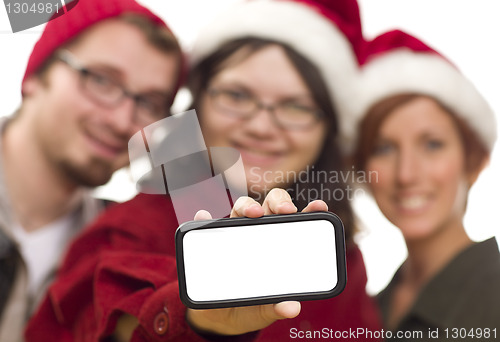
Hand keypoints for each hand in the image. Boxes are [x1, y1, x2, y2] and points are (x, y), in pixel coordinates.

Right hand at [186, 188, 327, 335]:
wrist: (221, 317)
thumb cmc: (252, 306)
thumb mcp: (266, 310)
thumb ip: (277, 307)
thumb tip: (291, 308)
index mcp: (280, 244)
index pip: (297, 222)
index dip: (309, 210)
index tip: (319, 206)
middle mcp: (260, 233)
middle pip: (271, 205)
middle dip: (279, 202)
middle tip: (285, 212)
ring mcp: (237, 234)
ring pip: (243, 208)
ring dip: (248, 205)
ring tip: (252, 213)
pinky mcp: (214, 241)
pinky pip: (207, 225)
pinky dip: (205, 219)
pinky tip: (204, 217)